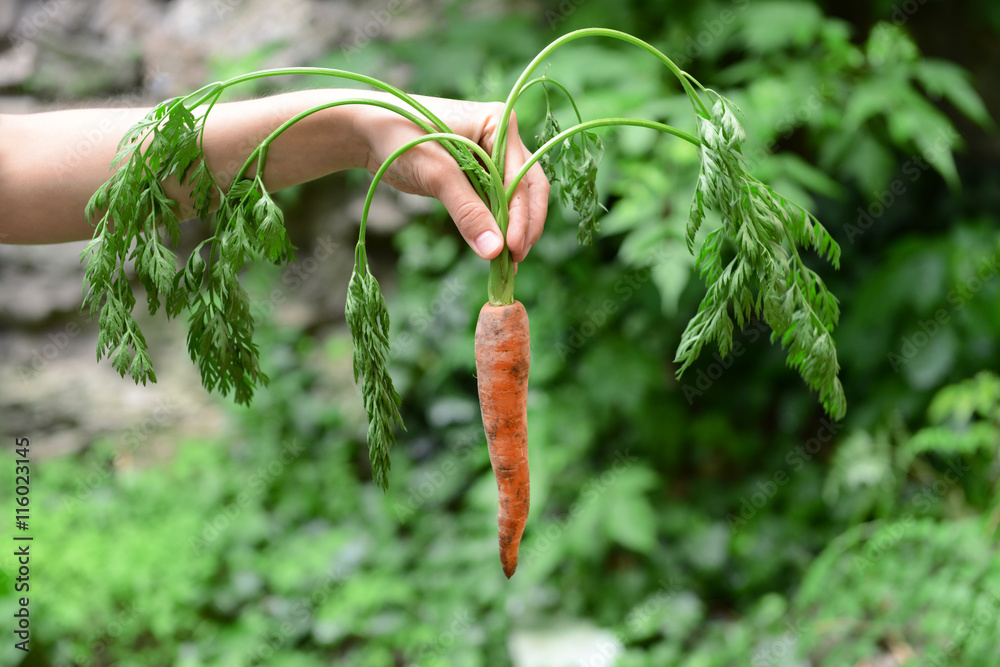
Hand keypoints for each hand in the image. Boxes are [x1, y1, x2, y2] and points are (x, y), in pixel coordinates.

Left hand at [360, 94, 548, 263]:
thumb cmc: (401, 137)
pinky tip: (495, 251)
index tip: (512, 249)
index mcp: (500, 123)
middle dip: (523, 226)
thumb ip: (468, 210)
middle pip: (527, 188)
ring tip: (508, 264)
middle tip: (515, 261)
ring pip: (513, 200)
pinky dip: (495, 227)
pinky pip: (494, 204)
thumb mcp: (437, 173)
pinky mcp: (475, 175)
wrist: (367, 131)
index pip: (523, 177)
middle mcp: (501, 138)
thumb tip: (495, 251)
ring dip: (512, 230)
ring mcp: (490, 157)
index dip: (522, 216)